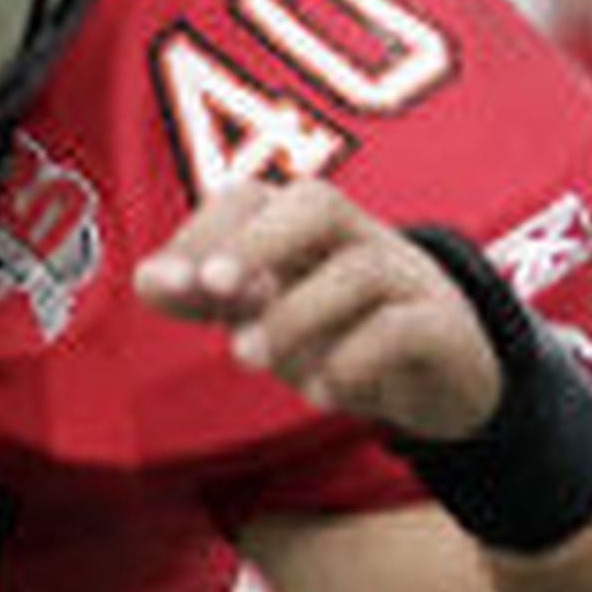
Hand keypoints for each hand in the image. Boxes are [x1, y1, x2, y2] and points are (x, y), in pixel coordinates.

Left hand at [132, 178, 502, 439]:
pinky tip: (321, 393)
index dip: (203, 232)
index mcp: (307, 229)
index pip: (253, 198)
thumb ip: (210, 296)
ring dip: (294, 315)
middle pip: (317, 202)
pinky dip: (355, 359)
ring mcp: (407, 278)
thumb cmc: (343, 331)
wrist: (445, 377)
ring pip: (358, 269)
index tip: (161, 285)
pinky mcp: (443, 328)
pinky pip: (405, 327)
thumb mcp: (269, 312)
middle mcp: (358, 239)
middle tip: (211, 290)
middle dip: (256, 243)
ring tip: (249, 358)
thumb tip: (146, 280)